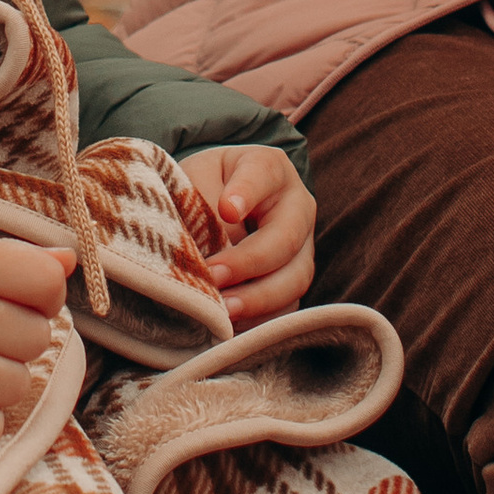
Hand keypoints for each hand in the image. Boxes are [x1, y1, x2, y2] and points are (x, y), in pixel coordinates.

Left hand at [179, 147, 316, 327]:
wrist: (210, 207)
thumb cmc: (201, 189)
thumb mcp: (192, 181)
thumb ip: (200, 206)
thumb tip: (211, 255)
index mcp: (269, 168)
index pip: (262, 174)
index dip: (246, 192)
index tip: (226, 209)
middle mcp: (296, 206)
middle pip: (287, 237)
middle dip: (249, 262)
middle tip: (213, 276)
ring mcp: (302, 246)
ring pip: (295, 277)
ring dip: (259, 298)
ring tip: (223, 310)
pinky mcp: (293, 281)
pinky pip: (288, 305)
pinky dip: (262, 319)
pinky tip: (232, 325)